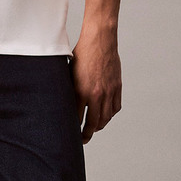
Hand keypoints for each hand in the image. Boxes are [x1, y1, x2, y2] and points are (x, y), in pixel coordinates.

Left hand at [72, 25, 121, 142]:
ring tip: (94, 128)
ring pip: (106, 118)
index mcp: (81, 91)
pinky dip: (110, 115)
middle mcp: (96, 94)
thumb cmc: (82, 54)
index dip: (73, 128)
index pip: (76, 118)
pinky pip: (115, 108)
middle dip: (87, 134)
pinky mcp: (117, 87)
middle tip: (83, 139)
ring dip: (99, 126)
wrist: (100, 40)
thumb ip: (69, 89)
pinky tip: (104, 116)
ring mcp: (109, 91)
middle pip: (93, 123)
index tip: (70, 134)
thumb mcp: (69, 72)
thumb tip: (63, 103)